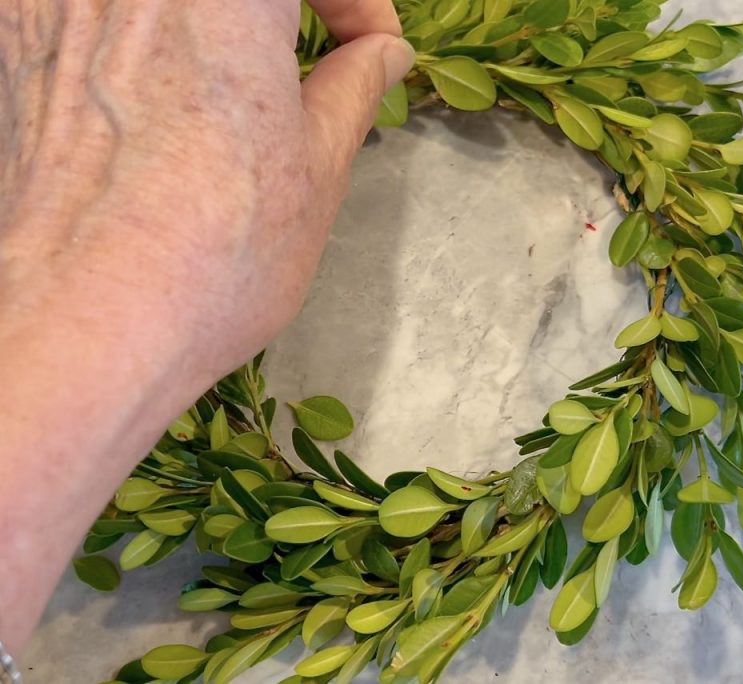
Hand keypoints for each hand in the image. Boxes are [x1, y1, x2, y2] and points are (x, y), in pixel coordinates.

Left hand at [0, 0, 412, 655]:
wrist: (87, 327)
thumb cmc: (211, 257)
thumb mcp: (316, 170)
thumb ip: (353, 87)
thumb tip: (380, 55)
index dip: (357, 0)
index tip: (371, 46)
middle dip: (293, 7)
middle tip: (320, 55)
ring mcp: (61, 2)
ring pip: (169, 0)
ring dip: (224, 21)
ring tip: (246, 82)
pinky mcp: (22, 41)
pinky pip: (105, 14)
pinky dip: (153, 36)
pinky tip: (172, 100)